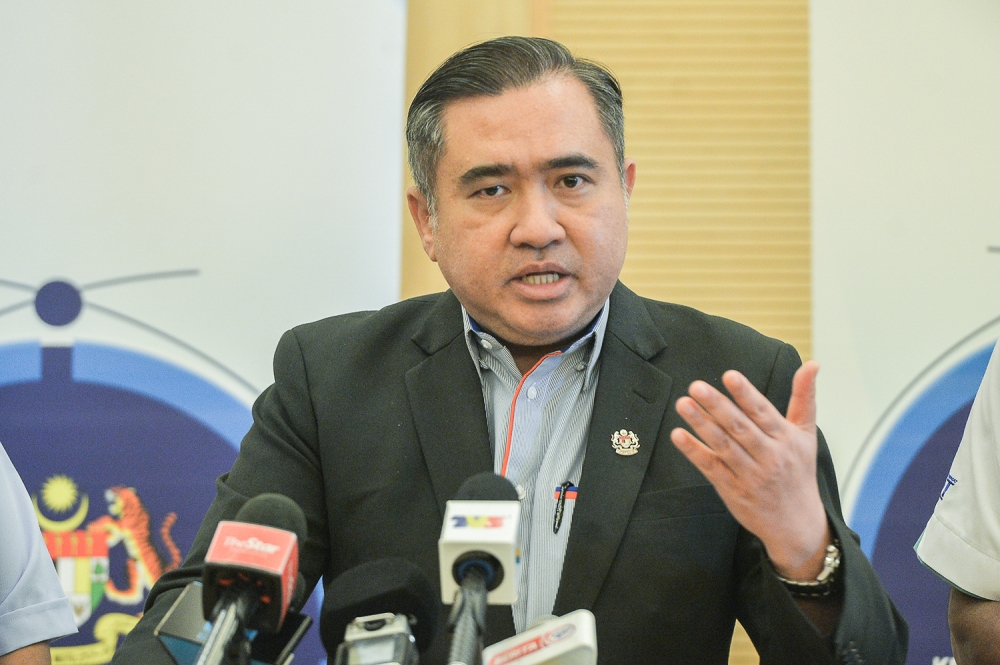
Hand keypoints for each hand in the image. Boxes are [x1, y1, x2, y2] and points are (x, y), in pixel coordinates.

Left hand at [670, 360, 830, 580]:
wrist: (797, 524)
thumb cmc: (799, 472)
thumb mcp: (806, 434)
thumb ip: (804, 397)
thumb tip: (812, 363)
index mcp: (785, 439)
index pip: (763, 412)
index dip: (746, 394)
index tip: (729, 376)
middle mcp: (769, 456)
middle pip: (740, 427)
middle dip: (717, 406)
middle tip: (696, 386)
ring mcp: (750, 475)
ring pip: (723, 446)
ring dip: (701, 425)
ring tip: (683, 404)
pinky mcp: (733, 490)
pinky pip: (711, 468)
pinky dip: (694, 452)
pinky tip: (678, 436)